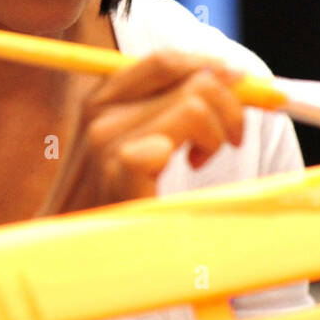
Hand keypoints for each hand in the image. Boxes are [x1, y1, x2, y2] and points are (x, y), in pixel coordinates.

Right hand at [36, 51, 245, 215]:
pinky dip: (199, 147)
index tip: (243, 85)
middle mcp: (99, 111)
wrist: (76, 258)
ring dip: (217, 131)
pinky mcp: (118, 170)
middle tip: (232, 137)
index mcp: (103, 98)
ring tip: (203, 158)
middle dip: (229, 102)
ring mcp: (105, 141)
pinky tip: (192, 168)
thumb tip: (231, 74)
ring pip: (194, 105)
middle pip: (189, 77)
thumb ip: (173, 105)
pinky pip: (174, 139)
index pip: (166, 60)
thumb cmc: (118, 203)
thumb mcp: (143, 143)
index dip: (211, 67)